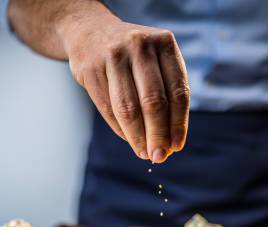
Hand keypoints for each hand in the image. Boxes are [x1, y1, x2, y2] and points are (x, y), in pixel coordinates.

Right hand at [61, 19, 189, 162]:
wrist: (89, 30)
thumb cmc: (132, 55)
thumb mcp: (155, 61)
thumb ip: (166, 93)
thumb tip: (170, 143)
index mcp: (164, 43)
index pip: (178, 91)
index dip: (178, 123)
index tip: (176, 146)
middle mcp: (140, 45)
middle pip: (153, 102)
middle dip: (158, 135)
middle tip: (159, 157)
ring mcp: (113, 55)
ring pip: (128, 108)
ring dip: (138, 137)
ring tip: (144, 153)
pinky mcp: (90, 68)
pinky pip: (108, 108)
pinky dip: (120, 129)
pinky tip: (129, 139)